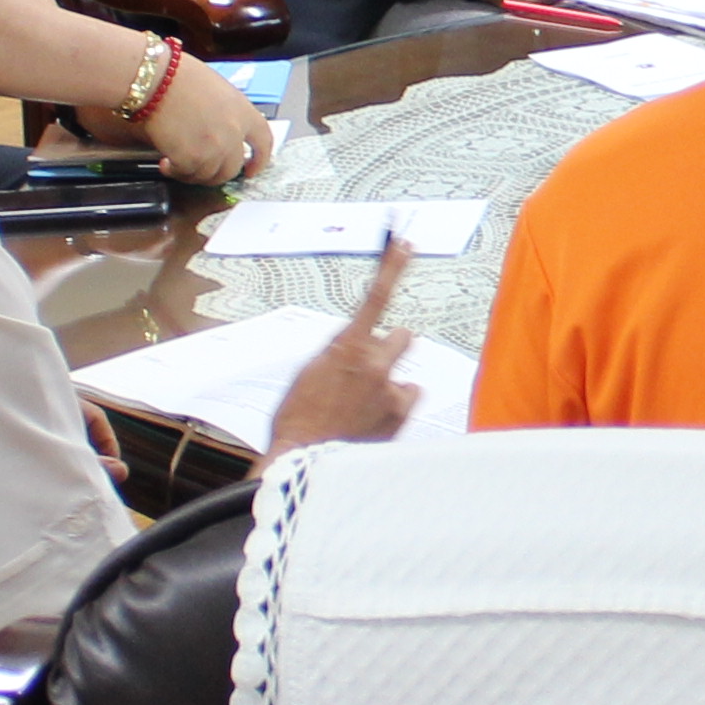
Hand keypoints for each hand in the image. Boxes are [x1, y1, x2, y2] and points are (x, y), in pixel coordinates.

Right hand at [135, 54, 272, 186]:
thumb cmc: (180, 77)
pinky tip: (165, 162)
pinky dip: (174, 172)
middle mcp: (233, 133)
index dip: (259, 160)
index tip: (251, 170)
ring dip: (193, 173)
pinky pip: (186, 175)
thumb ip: (228, 116)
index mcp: (243, 112)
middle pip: (232, 168)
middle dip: (217, 172)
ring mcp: (213, 149)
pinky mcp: (190, 159)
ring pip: (208, 176)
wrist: (155, 79)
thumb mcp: (218, 91)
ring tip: (178, 161)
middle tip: (201, 167)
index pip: (264, 143)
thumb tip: (222, 134)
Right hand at [261, 241, 422, 452]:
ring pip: (403, 374)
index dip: (394, 267)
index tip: (406, 245)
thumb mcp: (309, 373)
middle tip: (369, 367)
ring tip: (362, 404)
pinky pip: (405, 399)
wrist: (305, 459)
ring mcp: (392, 391)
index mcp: (348, 347)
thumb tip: (355, 348)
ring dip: (389, 381)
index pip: (377, 296)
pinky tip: (370, 420)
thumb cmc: (299, 418)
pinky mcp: (401, 415)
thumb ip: (338, 353)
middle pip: (402, 337)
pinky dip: (393, 406)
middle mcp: (376, 365)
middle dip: (390, 347)